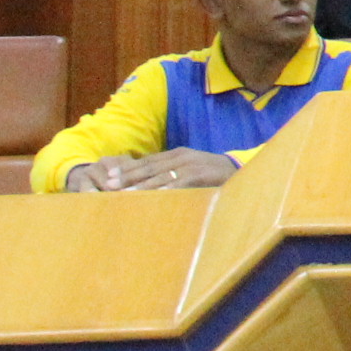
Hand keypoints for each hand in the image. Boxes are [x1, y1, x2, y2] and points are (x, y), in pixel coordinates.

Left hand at [68, 149, 234, 191]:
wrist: (241, 170)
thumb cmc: (214, 174)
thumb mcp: (191, 169)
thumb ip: (173, 173)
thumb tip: (151, 183)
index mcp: (178, 154)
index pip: (148, 161)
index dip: (128, 169)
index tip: (111, 177)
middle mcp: (181, 157)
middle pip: (149, 167)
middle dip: (128, 176)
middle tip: (109, 185)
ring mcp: (191, 165)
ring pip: (160, 175)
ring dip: (141, 185)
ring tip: (125, 194)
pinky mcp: (201, 174)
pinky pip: (179, 182)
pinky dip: (165, 189)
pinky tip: (153, 196)